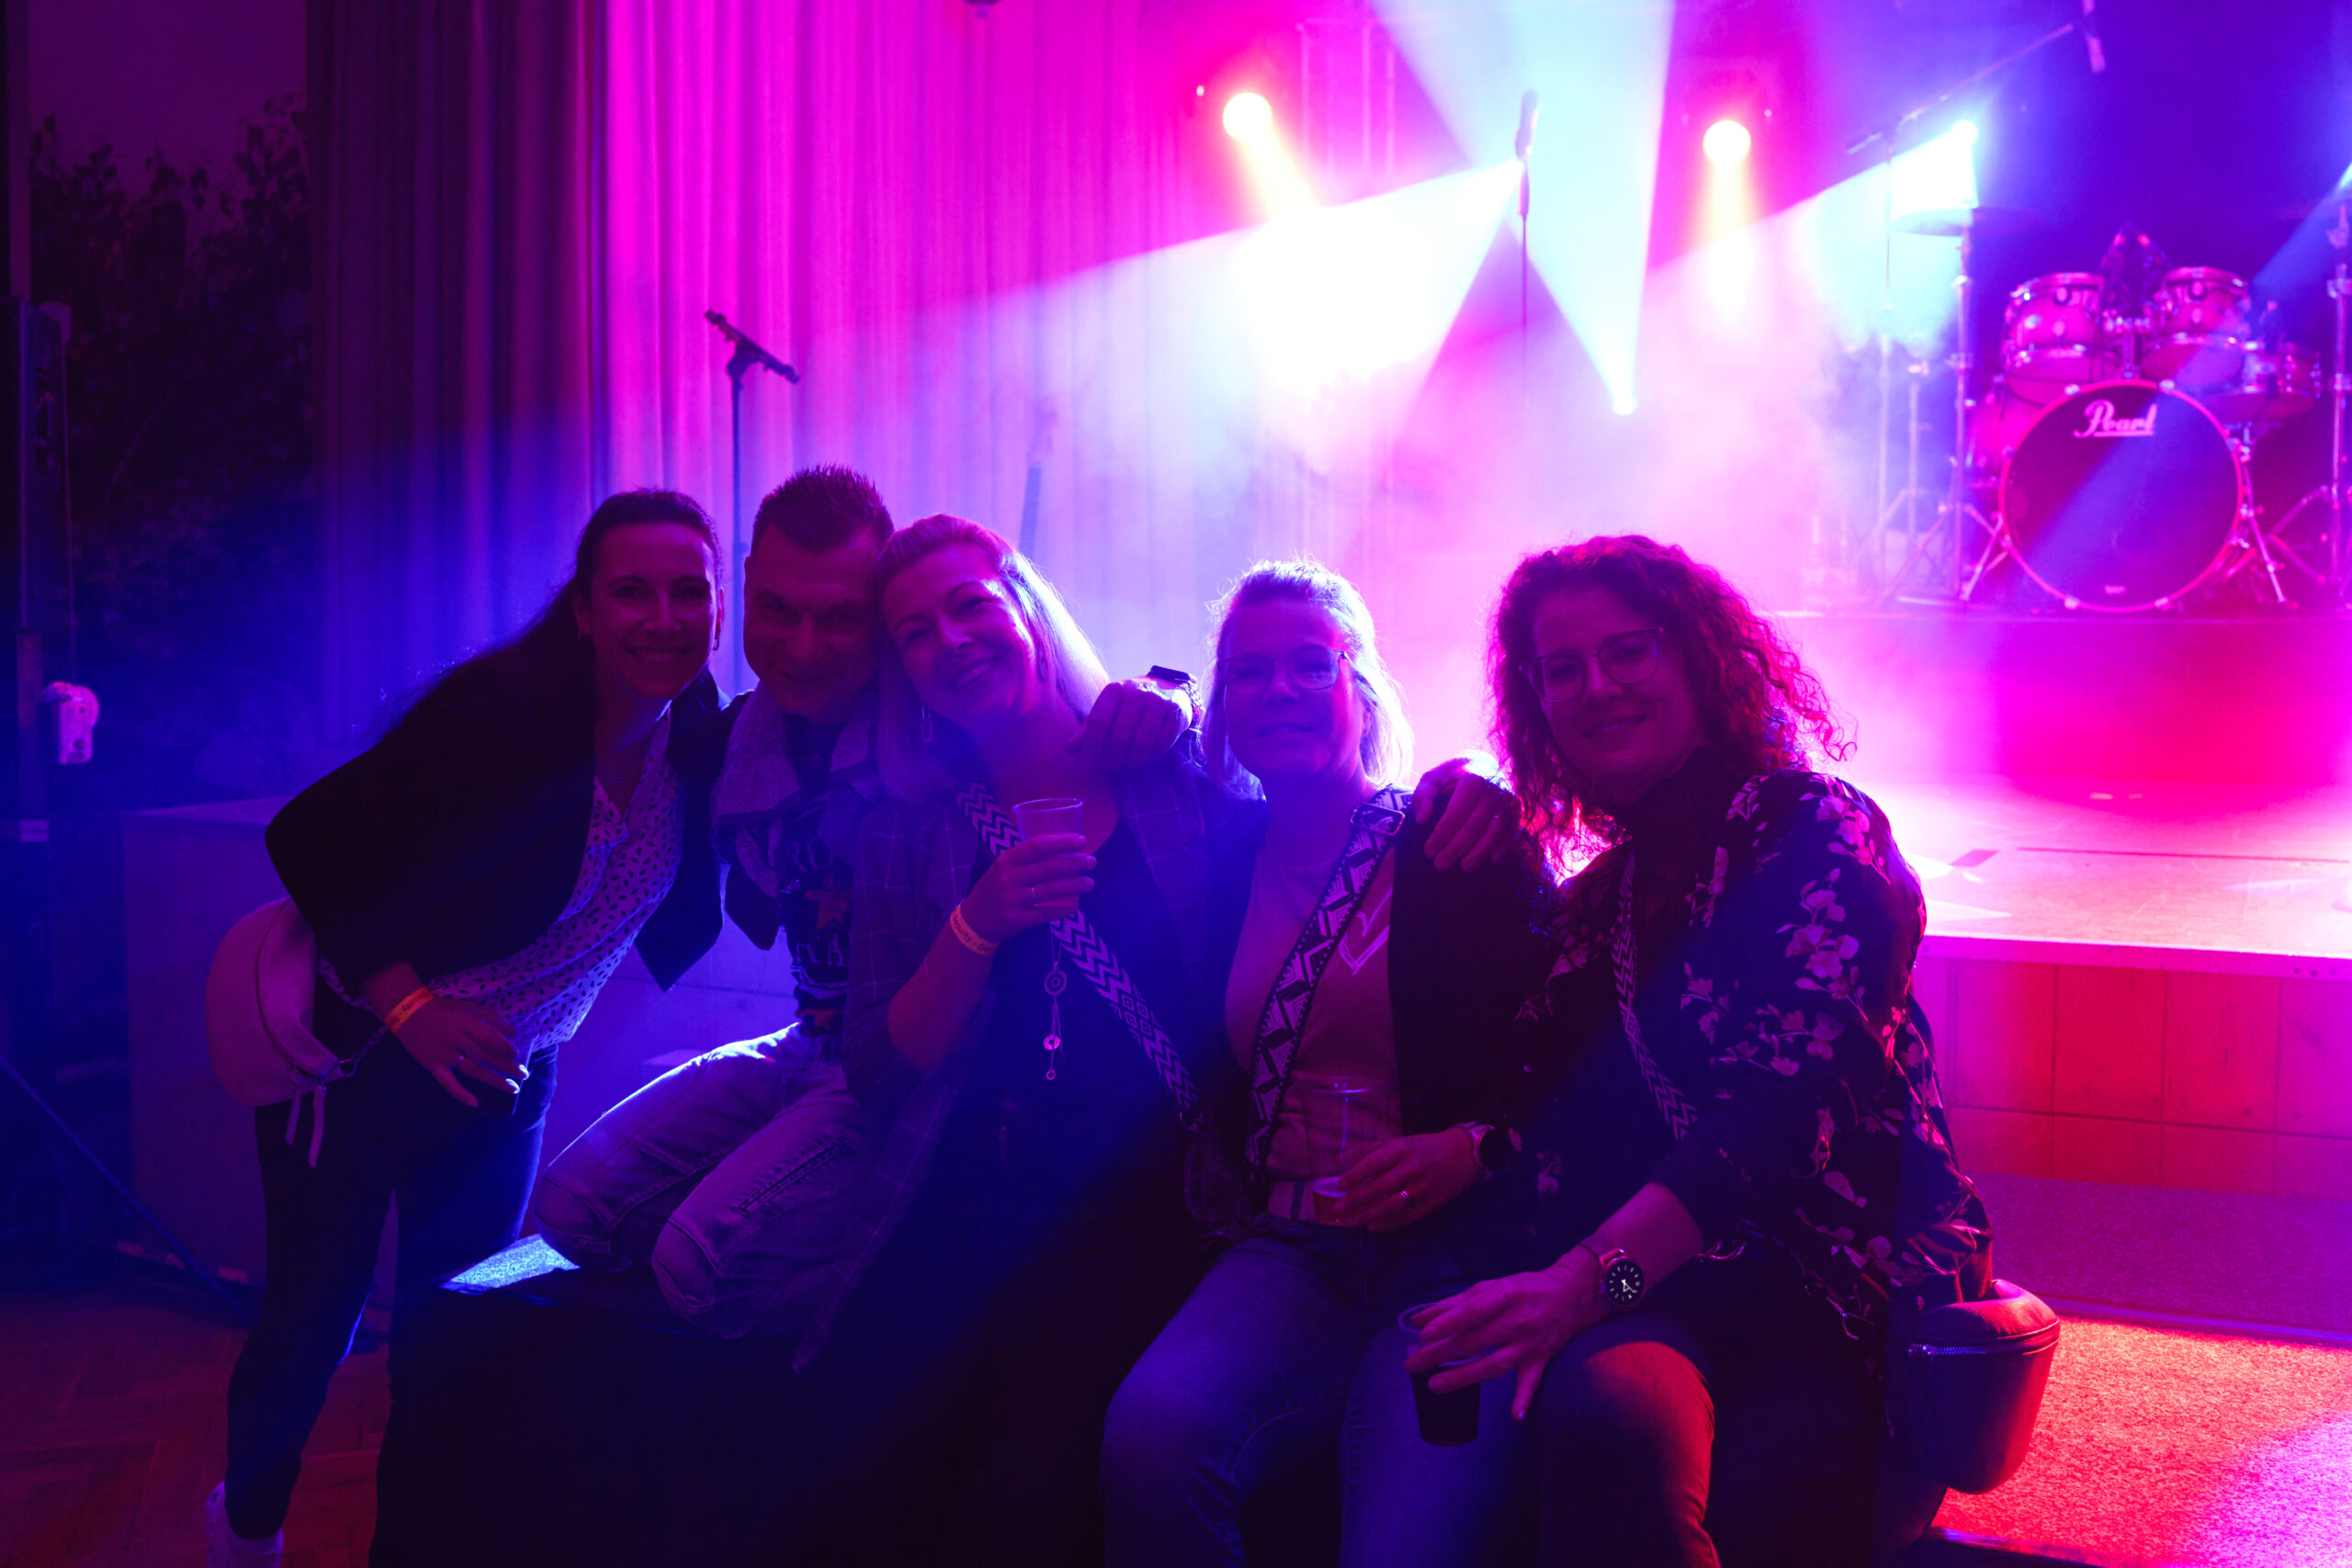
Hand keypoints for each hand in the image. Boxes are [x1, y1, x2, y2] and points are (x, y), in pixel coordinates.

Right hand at [394, 996, 521, 1107]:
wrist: (407, 1014)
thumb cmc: (441, 1009)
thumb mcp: (467, 1007)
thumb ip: (490, 1018)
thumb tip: (513, 1030)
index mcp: (464, 1023)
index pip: (487, 1037)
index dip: (503, 1047)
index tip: (516, 1055)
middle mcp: (455, 1040)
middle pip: (484, 1056)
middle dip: (506, 1066)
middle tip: (524, 1074)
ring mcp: (443, 1054)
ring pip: (472, 1070)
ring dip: (493, 1080)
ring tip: (512, 1088)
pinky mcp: (432, 1065)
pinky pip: (447, 1083)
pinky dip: (460, 1094)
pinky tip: (475, 1103)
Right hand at [961, 835, 1095, 943]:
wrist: (974, 920)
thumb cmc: (994, 889)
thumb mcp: (1003, 868)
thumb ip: (1026, 860)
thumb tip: (1064, 851)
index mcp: (1006, 861)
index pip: (1037, 846)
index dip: (1062, 842)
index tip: (1082, 841)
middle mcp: (1008, 878)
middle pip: (1048, 868)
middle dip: (1074, 864)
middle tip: (1092, 862)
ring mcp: (1012, 900)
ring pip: (1051, 890)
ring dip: (1074, 886)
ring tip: (1089, 883)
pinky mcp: (1017, 920)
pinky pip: (1046, 913)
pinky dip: (1063, 909)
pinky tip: (1076, 905)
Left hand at [1069, 678, 1187, 768]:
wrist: (1168, 688)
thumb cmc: (1131, 704)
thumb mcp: (1108, 711)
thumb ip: (1089, 729)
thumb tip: (1069, 749)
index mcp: (1114, 690)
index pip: (1098, 722)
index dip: (1093, 747)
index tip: (1091, 762)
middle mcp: (1136, 692)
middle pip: (1120, 736)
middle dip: (1113, 758)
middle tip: (1111, 767)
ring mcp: (1158, 701)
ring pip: (1142, 743)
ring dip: (1133, 760)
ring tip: (1127, 764)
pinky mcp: (1175, 712)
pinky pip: (1162, 743)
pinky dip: (1152, 755)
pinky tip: (1146, 757)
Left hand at [1326, 1129, 1480, 1230]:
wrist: (1463, 1155)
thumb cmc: (1424, 1147)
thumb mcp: (1398, 1141)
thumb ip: (1368, 1149)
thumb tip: (1338, 1160)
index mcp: (1402, 1149)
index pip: (1374, 1163)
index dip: (1355, 1175)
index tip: (1339, 1185)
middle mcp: (1412, 1168)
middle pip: (1379, 1187)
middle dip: (1356, 1200)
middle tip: (1338, 1209)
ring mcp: (1423, 1188)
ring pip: (1391, 1206)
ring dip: (1368, 1216)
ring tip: (1350, 1222)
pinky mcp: (1432, 1203)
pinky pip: (1406, 1217)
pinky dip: (1388, 1224)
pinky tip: (1372, 1227)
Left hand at [1403, 1252, 1603, 1419]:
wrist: (1572, 1294)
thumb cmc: (1523, 1288)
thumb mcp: (1491, 1287)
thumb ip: (1455, 1303)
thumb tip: (1419, 1319)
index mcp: (1506, 1295)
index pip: (1474, 1311)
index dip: (1449, 1322)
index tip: (1424, 1334)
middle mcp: (1519, 1320)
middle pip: (1476, 1341)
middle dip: (1441, 1353)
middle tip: (1413, 1364)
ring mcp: (1531, 1343)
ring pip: (1495, 1365)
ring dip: (1465, 1376)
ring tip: (1435, 1385)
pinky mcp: (1541, 1360)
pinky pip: (1532, 1382)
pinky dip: (1524, 1399)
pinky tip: (1515, 1416)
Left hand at [1412, 758, 1517, 870]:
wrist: (1482, 764)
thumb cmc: (1452, 775)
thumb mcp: (1433, 778)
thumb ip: (1423, 796)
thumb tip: (1422, 820)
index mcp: (1472, 779)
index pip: (1456, 813)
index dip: (1442, 835)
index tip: (1429, 851)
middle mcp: (1493, 788)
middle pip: (1475, 825)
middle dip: (1457, 848)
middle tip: (1440, 865)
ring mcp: (1507, 799)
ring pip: (1495, 830)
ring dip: (1480, 851)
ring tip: (1464, 867)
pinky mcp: (1516, 808)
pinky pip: (1511, 830)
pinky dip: (1503, 846)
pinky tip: (1491, 860)